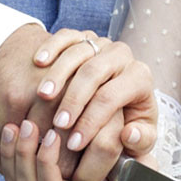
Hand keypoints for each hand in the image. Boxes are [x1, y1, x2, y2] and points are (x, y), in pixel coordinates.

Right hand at [0, 26, 158, 180]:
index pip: (112, 97)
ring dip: (58, 75)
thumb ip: (141, 141)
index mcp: (139, 77)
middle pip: (94, 72)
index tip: (74, 143)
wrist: (119, 95)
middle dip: (73, 99)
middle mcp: (123, 55)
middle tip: (57, 124)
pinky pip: (67, 36)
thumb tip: (129, 134)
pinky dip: (52, 46)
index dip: (91, 121)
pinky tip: (39, 62)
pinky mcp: (84, 37)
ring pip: (78, 52)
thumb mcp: (141, 137)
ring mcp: (102, 44)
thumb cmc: (127, 121)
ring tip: (43, 97)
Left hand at [0, 120, 145, 180]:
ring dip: (11, 153)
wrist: (126, 170)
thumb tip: (120, 150)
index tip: (52, 137)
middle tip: (30, 124)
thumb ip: (136, 158)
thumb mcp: (144, 164)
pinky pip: (6, 176)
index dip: (47, 165)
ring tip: (15, 125)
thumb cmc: (137, 164)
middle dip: (26, 153)